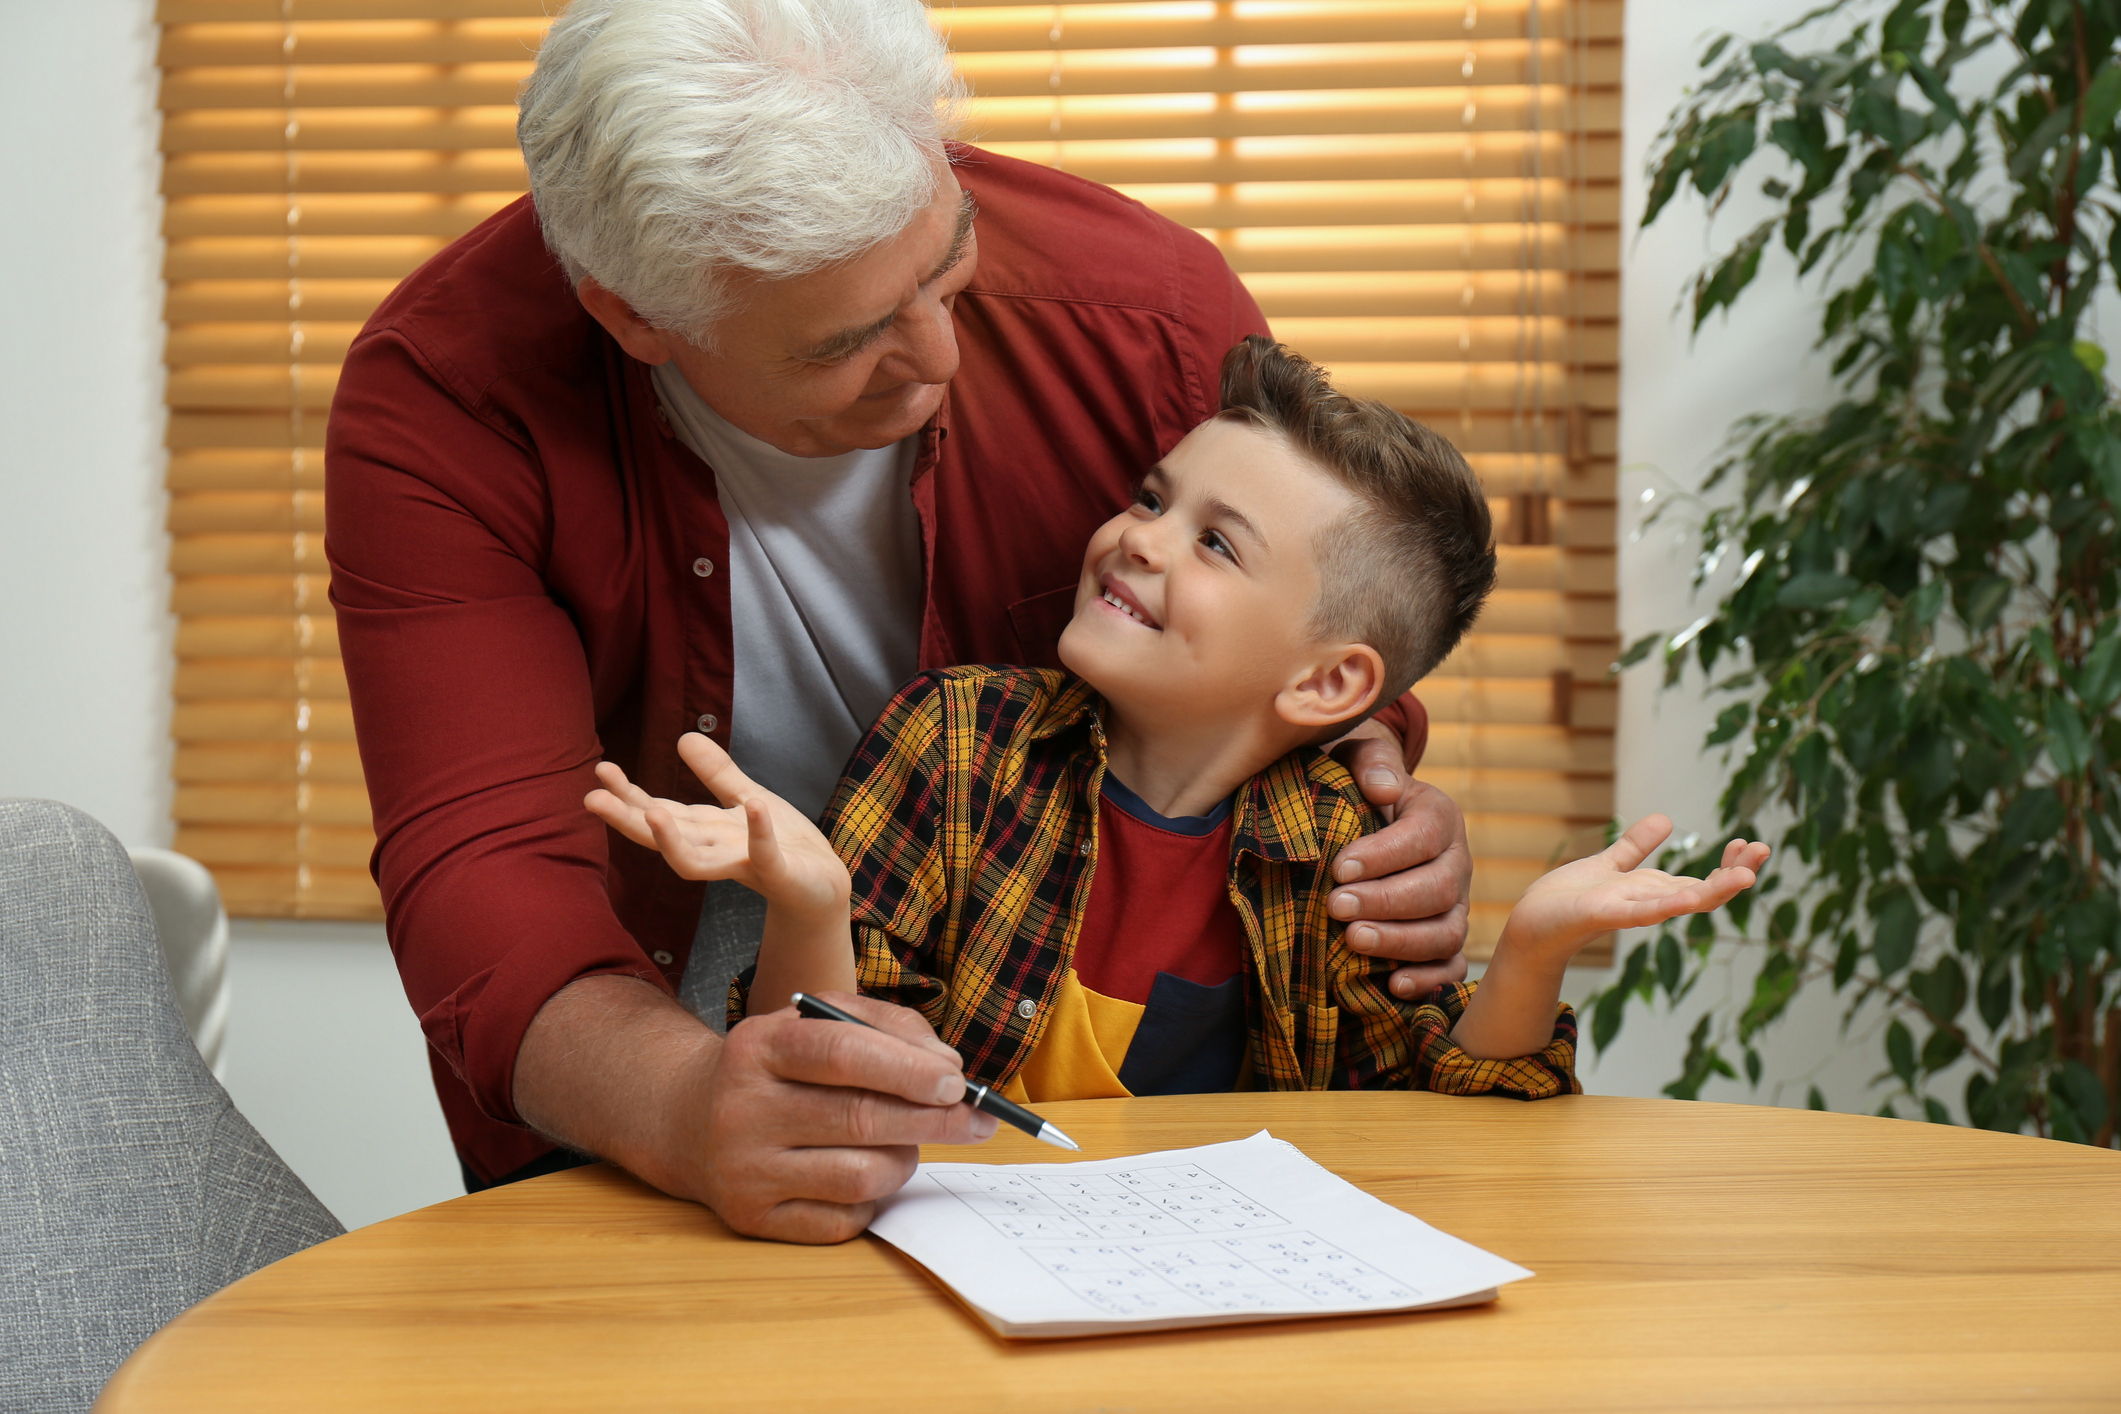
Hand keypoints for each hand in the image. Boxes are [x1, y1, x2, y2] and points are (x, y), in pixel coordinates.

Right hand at [586, 733, 847, 919]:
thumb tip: (681, 738)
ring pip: (697, 863)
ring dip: (674, 839)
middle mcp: (717, 852)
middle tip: (592, 799)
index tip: (600, 770)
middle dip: (628, 819)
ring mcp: (745, 865)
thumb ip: (716, 773)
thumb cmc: (784, 843)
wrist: (825, 883)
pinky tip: (754, 804)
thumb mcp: (747, 797)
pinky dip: (759, 832)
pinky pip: (765, 854)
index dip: (628, 795)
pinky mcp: (779, 873)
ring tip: (652, 812)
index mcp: (707, 832)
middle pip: (664, 838)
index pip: (659, 812)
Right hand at [684, 992, 999, 1241]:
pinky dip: (874, 1198)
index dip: (906, 1069)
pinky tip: (868, 1172)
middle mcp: (742, 1108)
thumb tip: (948, 1071)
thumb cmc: (779, 1067)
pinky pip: (844, 1219)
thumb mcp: (820, 1022)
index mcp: (759, 1046)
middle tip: (977, 1119)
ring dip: (906, 1160)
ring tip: (909, 1143)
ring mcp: (744, 1169)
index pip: (840, 1053)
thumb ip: (889, 1029)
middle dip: (934, 1120)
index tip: (956, 1081)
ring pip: (860, 1176)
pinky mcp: (752, 1218)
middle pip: (859, 1118)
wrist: (692, 1119)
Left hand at [1327, 726, 1472, 999]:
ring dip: (1400, 942)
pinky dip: (1428, 979)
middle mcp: (1457, 862)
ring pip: (1447, 932)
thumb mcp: (1360, 760)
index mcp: (1439, 816)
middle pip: (1438, 889)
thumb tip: (1381, 787)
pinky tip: (1392, 985)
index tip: (1339, 867)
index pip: (1423, 837)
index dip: (1383, 855)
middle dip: (1385, 902)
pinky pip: (1451, 966)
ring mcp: (1456, 904)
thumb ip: (1372, 763)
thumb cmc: (1356, 788)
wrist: (1365, 816)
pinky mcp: (1446, 937)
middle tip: (1336, 906)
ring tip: (1353, 941)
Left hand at [1502, 815, 1769, 964]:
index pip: (1704, 879)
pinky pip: (1639, 912)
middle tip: (1763, 851)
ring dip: (1713, 891)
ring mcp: (1629, 911)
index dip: (1731, 864)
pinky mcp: (1603, 915)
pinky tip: (1686, 896)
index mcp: (1652, 891)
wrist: (1532, 924)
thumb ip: (1635, 846)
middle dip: (1735, 873)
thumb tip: (1666, 819)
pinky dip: (1663, 905)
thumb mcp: (1608, 865)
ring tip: (1745, 877)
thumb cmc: (1568, 899)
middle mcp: (1648, 903)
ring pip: (1679, 903)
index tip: (1752, 843)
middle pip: (1703, 892)